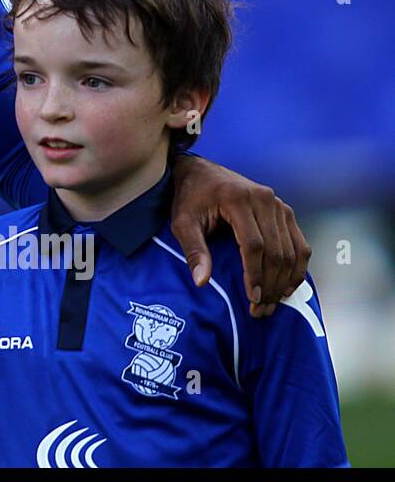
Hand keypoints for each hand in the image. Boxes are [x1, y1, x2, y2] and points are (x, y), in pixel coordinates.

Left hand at [169, 154, 310, 317]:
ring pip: (292, 250)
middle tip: (262, 309)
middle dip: (271, 284)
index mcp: (237, 199)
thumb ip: (193, 250)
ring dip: (286, 280)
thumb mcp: (182, 223)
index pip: (254, 245)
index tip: (252, 298)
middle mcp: (263, 199)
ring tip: (273, 303)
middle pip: (276, 250)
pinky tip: (287, 286)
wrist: (200, 172)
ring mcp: (278, 204)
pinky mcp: (284, 210)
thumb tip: (201, 282)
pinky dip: (297, 267)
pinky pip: (299, 243)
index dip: (255, 274)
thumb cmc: (190, 198)